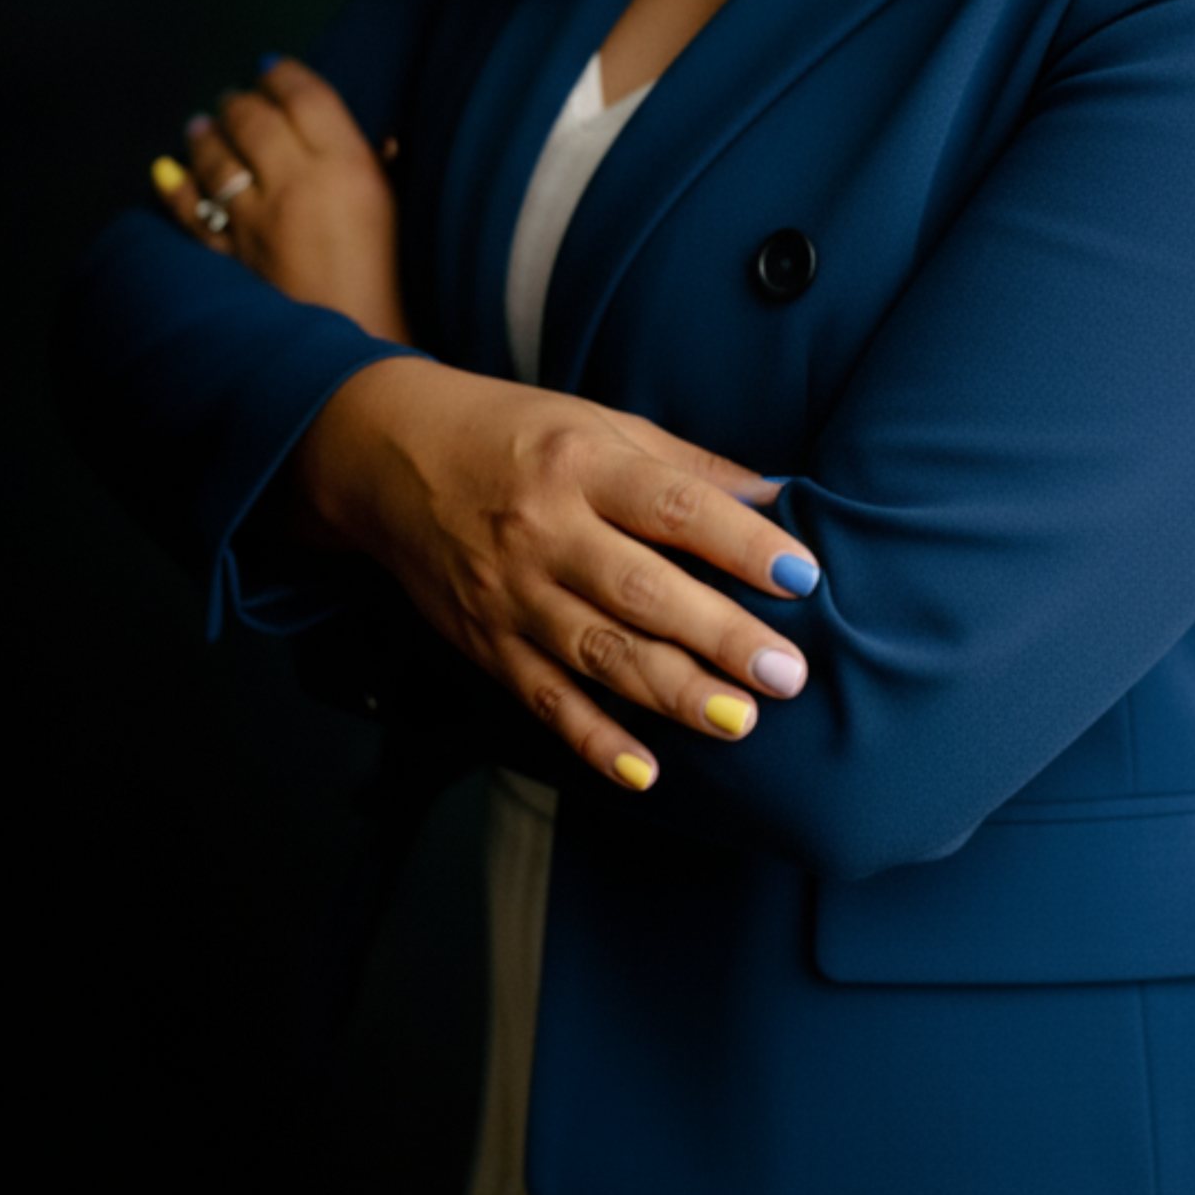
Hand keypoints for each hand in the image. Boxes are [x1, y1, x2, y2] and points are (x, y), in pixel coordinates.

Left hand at [151, 56, 409, 341]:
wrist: (363, 360)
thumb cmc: (396, 289)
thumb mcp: (402, 218)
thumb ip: (385, 174)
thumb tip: (384, 141)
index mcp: (347, 166)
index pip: (305, 96)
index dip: (284, 75)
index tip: (274, 68)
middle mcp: (295, 184)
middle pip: (254, 119)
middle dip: (242, 101)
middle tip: (237, 97)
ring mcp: (254, 222)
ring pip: (215, 158)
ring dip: (205, 135)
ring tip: (202, 125)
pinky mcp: (228, 257)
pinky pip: (191, 211)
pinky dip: (175, 187)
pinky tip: (168, 172)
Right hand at [292, 356, 816, 792]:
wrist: (391, 458)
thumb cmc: (516, 434)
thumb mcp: (601, 423)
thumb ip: (689, 467)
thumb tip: (778, 498)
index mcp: (582, 464)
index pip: (674, 507)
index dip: (740, 543)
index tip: (803, 575)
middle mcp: (544, 531)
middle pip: (640, 591)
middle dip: (719, 636)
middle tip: (787, 673)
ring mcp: (511, 593)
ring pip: (598, 653)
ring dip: (672, 693)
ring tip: (740, 721)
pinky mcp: (486, 643)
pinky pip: (544, 699)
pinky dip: (593, 740)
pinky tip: (645, 771)